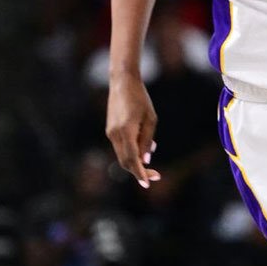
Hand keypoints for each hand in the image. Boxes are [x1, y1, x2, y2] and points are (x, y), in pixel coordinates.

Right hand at [105, 74, 160, 188]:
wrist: (122, 82)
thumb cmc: (140, 98)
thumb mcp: (151, 119)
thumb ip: (147, 141)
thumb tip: (145, 160)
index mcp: (126, 131)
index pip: (132, 159)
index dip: (140, 173)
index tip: (148, 183)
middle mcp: (115, 134)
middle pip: (125, 162)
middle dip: (139, 171)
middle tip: (156, 175)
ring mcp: (110, 133)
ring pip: (122, 156)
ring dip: (135, 162)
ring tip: (151, 163)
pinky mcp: (110, 130)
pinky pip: (121, 147)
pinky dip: (131, 153)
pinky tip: (143, 149)